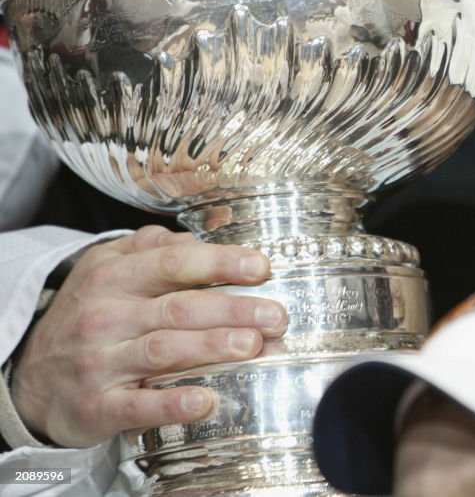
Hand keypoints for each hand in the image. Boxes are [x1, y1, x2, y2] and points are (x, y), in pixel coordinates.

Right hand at [10, 226, 287, 447]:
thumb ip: (151, 249)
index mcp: (113, 276)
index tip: (261, 268)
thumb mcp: (107, 270)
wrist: (30, 379)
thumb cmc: (88, 317)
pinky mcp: (98, 406)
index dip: (220, 264)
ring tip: (253, 345)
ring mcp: (99, 363)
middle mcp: (105, 317)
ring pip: (163, 350)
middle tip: (275, 315)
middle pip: (178, 307)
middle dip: (232, 309)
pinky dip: (173, 403)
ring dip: (212, 347)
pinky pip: (138, 405)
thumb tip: (197, 239)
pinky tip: (206, 401)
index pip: (173, 264)